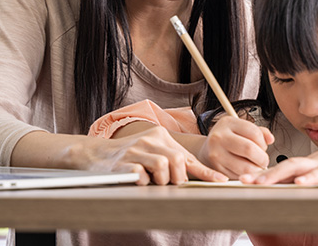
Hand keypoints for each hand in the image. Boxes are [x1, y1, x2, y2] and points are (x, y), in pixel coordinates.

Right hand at [79, 125, 227, 185]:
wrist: (96, 154)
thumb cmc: (130, 155)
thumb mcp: (154, 150)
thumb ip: (174, 159)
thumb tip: (199, 174)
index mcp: (160, 136)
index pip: (187, 156)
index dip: (206, 171)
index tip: (221, 181)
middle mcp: (149, 140)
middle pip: (177, 160)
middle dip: (177, 177)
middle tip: (169, 182)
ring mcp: (135, 151)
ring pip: (163, 167)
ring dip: (161, 180)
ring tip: (152, 180)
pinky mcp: (123, 164)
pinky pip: (142, 176)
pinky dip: (144, 182)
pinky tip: (139, 179)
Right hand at [198, 116, 273, 177]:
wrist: (207, 149)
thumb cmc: (229, 138)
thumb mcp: (241, 129)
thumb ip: (259, 132)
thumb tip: (271, 139)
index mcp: (227, 123)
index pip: (254, 133)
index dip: (263, 142)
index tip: (263, 147)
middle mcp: (219, 137)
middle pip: (249, 149)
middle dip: (262, 158)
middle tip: (263, 160)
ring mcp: (216, 154)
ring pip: (245, 167)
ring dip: (256, 169)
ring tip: (256, 165)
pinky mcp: (216, 169)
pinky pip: (238, 176)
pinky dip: (247, 175)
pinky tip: (246, 170)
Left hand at [239, 128, 317, 185]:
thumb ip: (316, 177)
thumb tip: (302, 189)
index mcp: (311, 164)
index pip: (284, 170)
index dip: (265, 175)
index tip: (246, 180)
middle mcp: (314, 161)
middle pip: (284, 167)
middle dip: (263, 175)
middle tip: (244, 181)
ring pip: (297, 168)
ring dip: (278, 175)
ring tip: (261, 183)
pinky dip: (311, 178)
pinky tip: (300, 183)